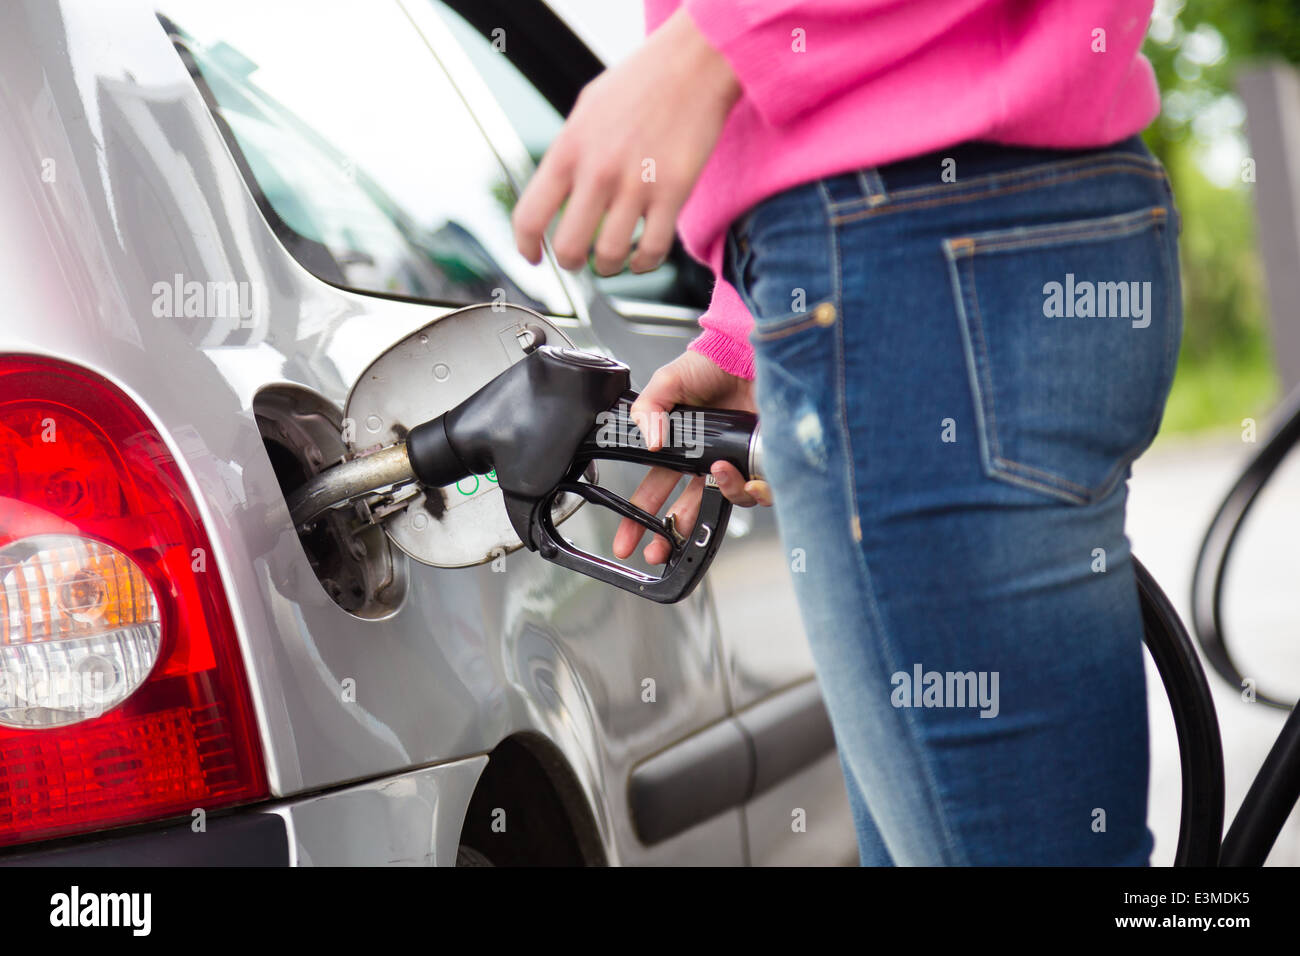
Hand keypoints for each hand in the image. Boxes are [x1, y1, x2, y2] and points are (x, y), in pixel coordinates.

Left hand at [512, 9, 740, 275]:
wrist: (693, 65)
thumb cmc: (641, 83)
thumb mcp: (586, 110)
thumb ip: (569, 152)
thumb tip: (557, 191)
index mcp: (568, 150)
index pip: (529, 216)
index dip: (526, 247)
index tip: (533, 256)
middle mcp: (598, 172)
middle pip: (570, 248)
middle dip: (571, 264)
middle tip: (578, 261)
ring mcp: (637, 185)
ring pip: (611, 257)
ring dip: (608, 268)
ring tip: (612, 260)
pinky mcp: (674, 193)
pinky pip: (653, 250)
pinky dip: (644, 264)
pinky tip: (642, 258)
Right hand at [615, 351, 772, 565]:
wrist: (748, 351)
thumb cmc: (712, 363)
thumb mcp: (669, 381)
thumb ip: (649, 407)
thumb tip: (649, 439)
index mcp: (680, 448)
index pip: (655, 489)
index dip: (640, 517)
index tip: (628, 541)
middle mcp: (707, 460)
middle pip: (687, 509)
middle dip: (672, 535)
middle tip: (658, 550)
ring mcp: (735, 463)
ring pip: (727, 501)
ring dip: (722, 494)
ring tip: (718, 473)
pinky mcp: (763, 461)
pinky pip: (761, 491)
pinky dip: (755, 489)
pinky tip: (748, 475)